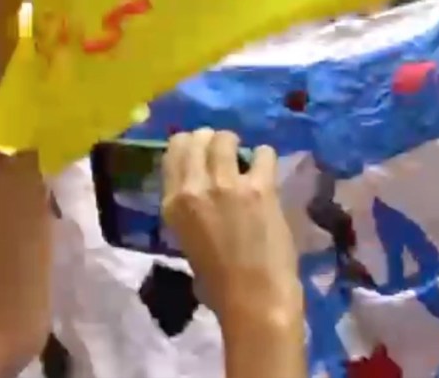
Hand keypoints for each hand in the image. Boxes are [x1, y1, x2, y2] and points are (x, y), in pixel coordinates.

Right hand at [162, 129, 301, 323]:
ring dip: (235, 144)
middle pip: (196, 139)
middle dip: (210, 140)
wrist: (253, 299)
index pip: (173, 152)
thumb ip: (188, 208)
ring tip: (244, 157)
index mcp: (172, 203)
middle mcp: (194, 188)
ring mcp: (226, 185)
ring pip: (225, 139)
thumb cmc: (217, 281)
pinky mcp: (259, 189)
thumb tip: (201, 186)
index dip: (189, 145)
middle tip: (224, 150)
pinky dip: (265, 157)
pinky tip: (266, 169)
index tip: (200, 150)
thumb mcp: (186, 239)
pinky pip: (263, 154)